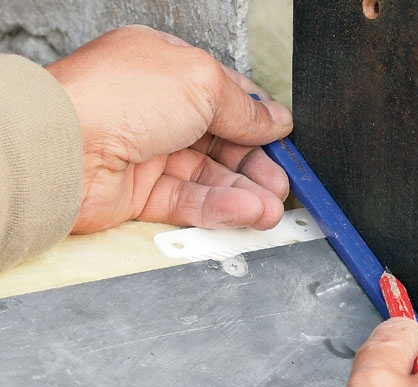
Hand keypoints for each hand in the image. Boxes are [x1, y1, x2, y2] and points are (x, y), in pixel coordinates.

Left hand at [46, 25, 292, 233]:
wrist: (64, 148)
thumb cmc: (116, 97)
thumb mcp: (200, 81)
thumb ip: (243, 105)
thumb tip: (274, 118)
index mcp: (168, 71)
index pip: (225, 98)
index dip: (257, 120)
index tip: (283, 141)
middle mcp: (158, 111)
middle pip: (222, 143)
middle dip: (256, 165)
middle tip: (282, 184)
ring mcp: (149, 154)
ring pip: (210, 178)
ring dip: (245, 194)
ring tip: (271, 209)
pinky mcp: (142, 195)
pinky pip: (191, 204)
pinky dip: (220, 209)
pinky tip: (246, 212)